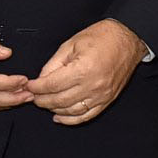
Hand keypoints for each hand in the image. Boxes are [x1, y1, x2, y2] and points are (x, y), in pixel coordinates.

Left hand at [26, 20, 145, 125]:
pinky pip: (86, 116)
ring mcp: (101, 95)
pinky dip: (71, 119)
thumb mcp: (71, 44)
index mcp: (83, 69)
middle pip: (59, 100)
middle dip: (42, 99)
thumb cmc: (102, 37)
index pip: (52, 85)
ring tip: (45, 103)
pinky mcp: (107, 100)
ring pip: (71, 110)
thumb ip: (54, 64)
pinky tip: (59, 117)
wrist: (127, 39)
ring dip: (54, 109)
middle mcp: (93, 85)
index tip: (30, 86)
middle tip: (34, 95)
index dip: (37, 87)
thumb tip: (41, 79)